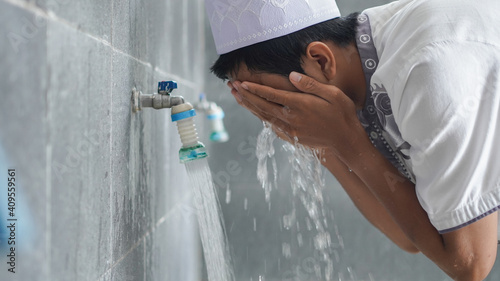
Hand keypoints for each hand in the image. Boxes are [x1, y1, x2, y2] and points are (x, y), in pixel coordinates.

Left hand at [230, 72, 367, 159]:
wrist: (346, 141)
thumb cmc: (342, 114)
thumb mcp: (332, 94)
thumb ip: (310, 85)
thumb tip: (291, 76)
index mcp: (299, 105)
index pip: (270, 95)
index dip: (254, 88)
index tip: (241, 82)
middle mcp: (291, 118)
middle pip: (261, 106)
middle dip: (245, 95)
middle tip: (231, 86)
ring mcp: (290, 130)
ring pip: (263, 117)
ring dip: (248, 106)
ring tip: (236, 97)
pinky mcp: (291, 137)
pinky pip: (271, 126)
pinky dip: (260, 118)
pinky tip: (254, 112)